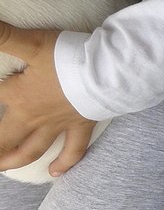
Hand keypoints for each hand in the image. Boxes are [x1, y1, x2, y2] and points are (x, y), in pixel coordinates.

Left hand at [0, 23, 96, 175]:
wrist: (107, 74)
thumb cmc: (69, 58)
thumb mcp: (32, 43)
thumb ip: (3, 36)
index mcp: (18, 96)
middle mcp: (33, 116)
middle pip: (6, 138)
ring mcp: (58, 124)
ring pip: (32, 149)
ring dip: (16, 161)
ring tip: (5, 169)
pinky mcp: (81, 126)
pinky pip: (72, 150)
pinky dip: (64, 163)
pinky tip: (55, 172)